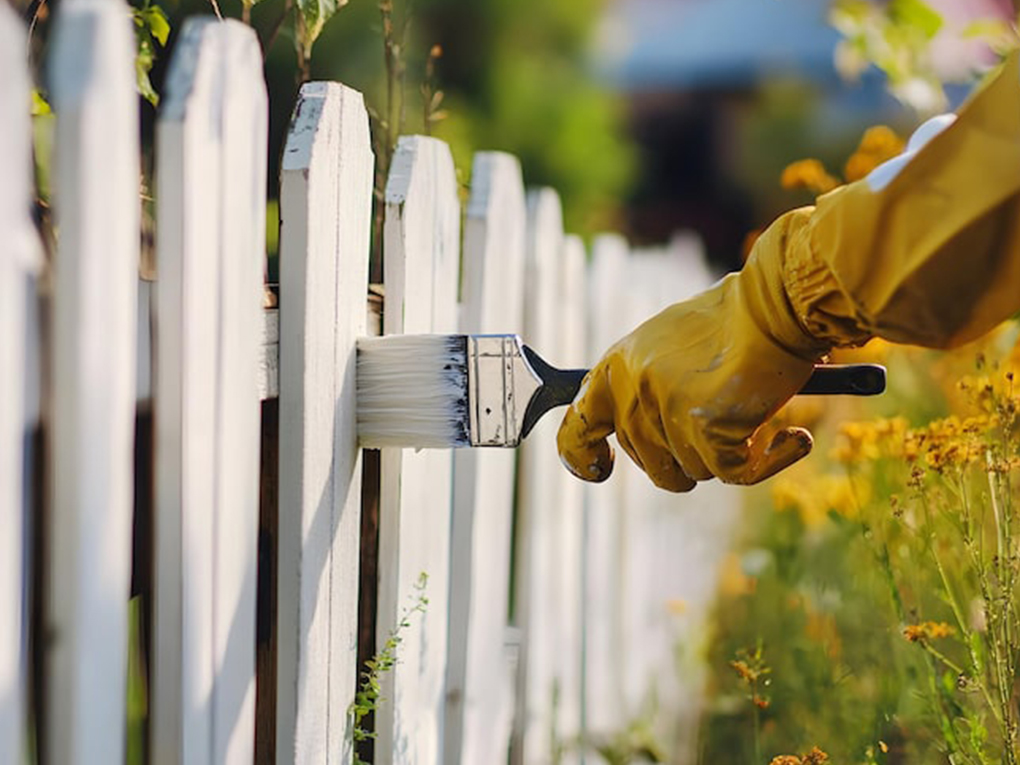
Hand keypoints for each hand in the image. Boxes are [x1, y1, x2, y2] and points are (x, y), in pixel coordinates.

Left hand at [557, 211, 827, 490]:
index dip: (583, 458)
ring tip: (754, 412)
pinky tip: (794, 439)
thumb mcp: (669, 344)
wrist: (779, 300)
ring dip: (727, 453)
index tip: (603, 469)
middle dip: (687, 454)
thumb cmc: (734, 318)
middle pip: (649, 461)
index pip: (576, 429)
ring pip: (695, 470)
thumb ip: (647, 385)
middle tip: (722, 421)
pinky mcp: (708, 430)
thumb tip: (646, 436)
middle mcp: (634, 391)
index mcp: (617, 367)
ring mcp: (668, 412)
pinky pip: (736, 474)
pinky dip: (768, 462)